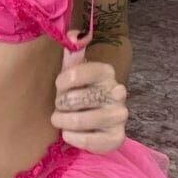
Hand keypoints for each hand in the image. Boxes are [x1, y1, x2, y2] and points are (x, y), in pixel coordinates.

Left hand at [51, 30, 127, 153]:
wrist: (85, 118)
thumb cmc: (74, 91)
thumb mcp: (70, 69)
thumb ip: (71, 49)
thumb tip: (76, 35)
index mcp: (106, 72)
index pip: (85, 70)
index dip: (65, 80)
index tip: (58, 85)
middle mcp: (118, 92)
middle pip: (80, 97)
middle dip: (62, 104)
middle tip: (59, 106)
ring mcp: (120, 115)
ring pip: (84, 120)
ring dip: (65, 121)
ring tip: (60, 120)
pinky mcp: (117, 137)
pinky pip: (92, 141)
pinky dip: (75, 138)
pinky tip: (69, 134)